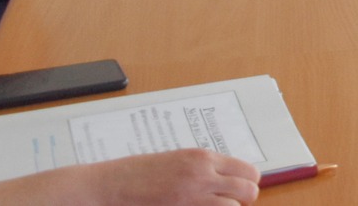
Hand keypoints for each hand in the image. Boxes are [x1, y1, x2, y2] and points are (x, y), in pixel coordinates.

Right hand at [55, 149, 259, 205]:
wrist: (109, 185)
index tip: (238, 189)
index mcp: (202, 158)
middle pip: (248, 191)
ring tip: (210, 205)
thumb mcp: (175, 161)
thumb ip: (201, 169)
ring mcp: (193, 196)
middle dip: (243, 199)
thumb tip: (224, 180)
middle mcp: (203, 175)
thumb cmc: (137, 173)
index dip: (247, 183)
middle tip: (228, 202)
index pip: (248, 171)